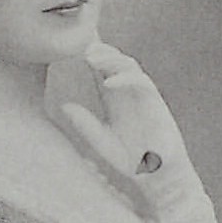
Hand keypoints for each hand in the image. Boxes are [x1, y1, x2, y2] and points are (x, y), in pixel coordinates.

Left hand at [83, 40, 191, 176]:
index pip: (101, 70)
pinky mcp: (156, 104)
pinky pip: (142, 83)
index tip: (70, 45)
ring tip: (91, 58)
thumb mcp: (102, 142)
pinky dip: (125, 79)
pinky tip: (108, 83)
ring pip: (129, 65)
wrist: (156, 177)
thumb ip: (86, 125)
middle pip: (115, 61)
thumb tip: (65, 107)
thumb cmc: (131, 160)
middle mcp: (128, 94)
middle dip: (99, 50)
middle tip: (81, 46)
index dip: (89, 56)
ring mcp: (143, 96)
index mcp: (113, 100)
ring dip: (111, 59)